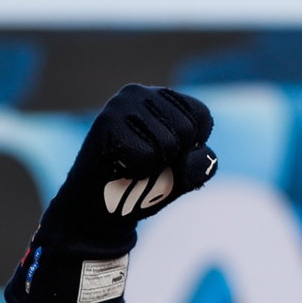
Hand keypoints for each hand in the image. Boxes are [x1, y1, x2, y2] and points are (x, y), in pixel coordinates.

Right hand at [39, 84, 216, 254]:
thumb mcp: (183, 174)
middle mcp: (141, 93)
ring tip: (131, 166)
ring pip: (168, 144)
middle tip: (145, 164)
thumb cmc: (144, 186)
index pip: (202, 116)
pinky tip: (118, 167)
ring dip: (154, 167)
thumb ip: (202, 161)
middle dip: (172, 159)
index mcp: (163, 99)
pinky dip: (137, 171)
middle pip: (187, 131)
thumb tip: (197, 152)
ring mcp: (121, 104)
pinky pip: (146, 155)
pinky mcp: (106, 122)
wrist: (99, 209)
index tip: (166, 156)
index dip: (191, 148)